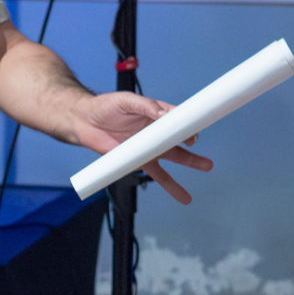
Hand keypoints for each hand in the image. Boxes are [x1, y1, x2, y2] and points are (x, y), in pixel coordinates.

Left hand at [69, 92, 212, 204]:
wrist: (84, 121)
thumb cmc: (105, 106)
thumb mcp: (126, 100)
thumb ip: (146, 106)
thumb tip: (163, 114)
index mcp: (155, 113)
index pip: (177, 119)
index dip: (188, 126)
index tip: (192, 135)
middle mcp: (155, 131)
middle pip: (180, 140)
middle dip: (195, 147)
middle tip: (209, 153)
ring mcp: (148, 147)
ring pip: (173, 157)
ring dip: (190, 163)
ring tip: (207, 167)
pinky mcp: (138, 160)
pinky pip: (156, 173)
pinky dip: (169, 184)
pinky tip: (181, 194)